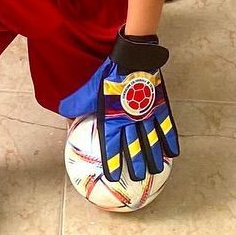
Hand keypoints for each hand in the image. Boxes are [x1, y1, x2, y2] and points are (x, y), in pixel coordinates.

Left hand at [57, 30, 177, 181]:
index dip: (112, 162)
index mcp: (112, 118)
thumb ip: (77, 103)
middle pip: (134, 147)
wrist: (131, 56)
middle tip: (137, 178)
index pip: (112, 145)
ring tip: (156, 170)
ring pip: (151, 140)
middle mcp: (130, 121)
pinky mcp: (158, 106)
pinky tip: (173, 152)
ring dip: (154, 157)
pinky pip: (166, 126)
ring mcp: (146, 114)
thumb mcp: (90, 89)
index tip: (114, 177)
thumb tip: (62, 111)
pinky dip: (169, 140)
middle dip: (136, 164)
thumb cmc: (109, 72)